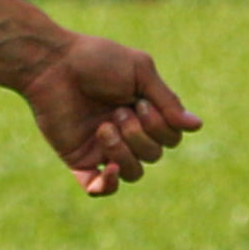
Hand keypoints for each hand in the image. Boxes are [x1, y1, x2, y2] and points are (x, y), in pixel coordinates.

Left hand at [19, 36, 201, 197]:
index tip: (138, 101)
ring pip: (132, 173)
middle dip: (140, 135)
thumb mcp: (140, 72)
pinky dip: (106, 186)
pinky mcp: (78, 158)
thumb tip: (196, 126)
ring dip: (124, 153)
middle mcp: (127, 134)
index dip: (161, 126)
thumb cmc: (95, 61)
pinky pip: (97, 188)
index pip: (171, 138)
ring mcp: (103, 148)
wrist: (52, 65)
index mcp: (144, 113)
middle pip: (154, 156)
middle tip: (117, 111)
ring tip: (104, 128)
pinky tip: (107, 169)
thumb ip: (167, 101)